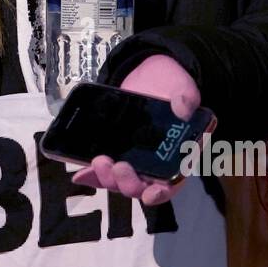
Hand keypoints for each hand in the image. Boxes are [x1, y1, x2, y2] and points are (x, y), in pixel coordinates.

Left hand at [71, 54, 200, 206]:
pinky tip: (80, 173)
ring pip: (119, 181)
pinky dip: (91, 174)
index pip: (171, 184)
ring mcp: (132, 159)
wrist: (148, 73)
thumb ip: (186, 97)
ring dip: (107, 178)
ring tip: (99, 161)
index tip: (150, 192)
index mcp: (177, 156)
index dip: (160, 193)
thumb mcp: (182, 86)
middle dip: (127, 183)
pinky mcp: (114, 151)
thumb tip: (184, 108)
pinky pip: (102, 169)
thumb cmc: (171, 84)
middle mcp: (154, 164)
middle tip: (118, 167)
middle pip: (140, 187)